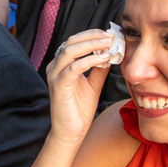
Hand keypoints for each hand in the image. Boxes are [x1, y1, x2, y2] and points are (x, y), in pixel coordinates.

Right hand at [46, 29, 114, 144]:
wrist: (71, 132)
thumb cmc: (79, 109)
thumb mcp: (94, 84)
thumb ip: (99, 69)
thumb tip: (111, 53)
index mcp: (62, 64)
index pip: (75, 41)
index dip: (93, 35)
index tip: (111, 34)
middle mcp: (55, 66)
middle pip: (72, 41)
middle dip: (93, 36)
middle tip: (112, 36)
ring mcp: (55, 75)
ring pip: (71, 51)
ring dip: (92, 45)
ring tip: (109, 44)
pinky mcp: (59, 85)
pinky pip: (74, 68)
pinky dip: (90, 60)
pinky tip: (104, 59)